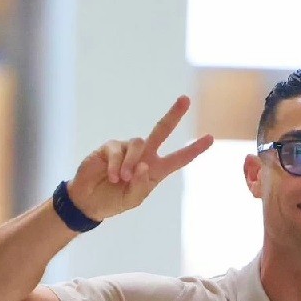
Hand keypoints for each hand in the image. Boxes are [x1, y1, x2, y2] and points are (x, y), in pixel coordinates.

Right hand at [67, 95, 213, 220]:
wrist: (89, 201)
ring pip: (139, 144)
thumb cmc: (114, 200)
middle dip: (174, 115)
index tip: (211, 138)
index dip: (194, 149)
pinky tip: (112, 176)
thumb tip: (145, 164)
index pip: (179, 158)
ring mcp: (127, 149)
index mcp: (156, 169)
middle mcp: (144, 155)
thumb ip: (142, 184)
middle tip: (186, 99)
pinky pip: (118, 150)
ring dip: (131, 163)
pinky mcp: (110, 147)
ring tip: (121, 179)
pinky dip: (115, 165)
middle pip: (162, 131)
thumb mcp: (133, 199)